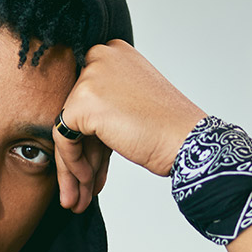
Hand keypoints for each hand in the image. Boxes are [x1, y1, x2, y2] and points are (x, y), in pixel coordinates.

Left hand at [54, 40, 205, 212]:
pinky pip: (64, 138)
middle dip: (82, 156)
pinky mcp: (81, 101)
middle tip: (82, 188)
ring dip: (74, 167)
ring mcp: (90, 77)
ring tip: (78, 198)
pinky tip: (87, 181)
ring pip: (68, 129)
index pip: (89, 99)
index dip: (91, 138)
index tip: (94, 167)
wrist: (187, 140)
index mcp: (115, 53)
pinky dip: (72, 163)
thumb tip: (75, 132)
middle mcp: (101, 57)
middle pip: (78, 115)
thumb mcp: (131, 105)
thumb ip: (103, 108)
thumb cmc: (169, 127)